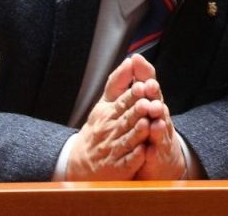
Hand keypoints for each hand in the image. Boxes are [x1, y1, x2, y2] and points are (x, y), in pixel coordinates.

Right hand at [66, 57, 153, 179]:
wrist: (80, 163)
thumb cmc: (99, 128)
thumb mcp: (104, 104)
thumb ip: (118, 83)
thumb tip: (130, 60)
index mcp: (109, 114)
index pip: (122, 102)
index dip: (132, 95)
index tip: (142, 86)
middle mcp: (111, 131)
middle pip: (126, 120)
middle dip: (136, 111)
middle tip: (147, 103)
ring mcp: (115, 150)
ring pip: (128, 140)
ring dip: (137, 132)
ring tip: (146, 124)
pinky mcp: (119, 167)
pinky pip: (128, 162)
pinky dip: (136, 157)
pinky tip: (144, 152)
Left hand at [128, 55, 186, 179]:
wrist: (160, 156)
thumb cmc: (148, 124)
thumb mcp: (138, 100)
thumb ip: (133, 80)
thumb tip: (133, 58)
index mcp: (152, 102)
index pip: (150, 87)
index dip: (146, 78)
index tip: (141, 69)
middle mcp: (159, 116)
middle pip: (158, 104)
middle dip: (154, 96)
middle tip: (150, 88)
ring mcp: (160, 135)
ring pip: (160, 127)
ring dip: (157, 122)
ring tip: (154, 117)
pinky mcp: (158, 153)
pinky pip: (157, 151)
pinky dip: (154, 149)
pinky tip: (151, 147)